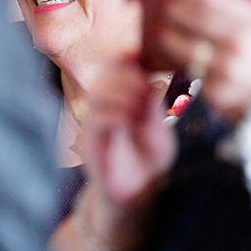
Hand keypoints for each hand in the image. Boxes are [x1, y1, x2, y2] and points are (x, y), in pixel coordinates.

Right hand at [73, 56, 178, 239]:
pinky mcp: (92, 144)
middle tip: (148, 89)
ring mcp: (96, 122)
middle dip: (129, 75)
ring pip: (98, 92)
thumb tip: (148, 79)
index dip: (130, 58)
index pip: (117, 62)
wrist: (138, 193)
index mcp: (122, 95)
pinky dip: (118, 116)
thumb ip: (153, 104)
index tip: (152, 67)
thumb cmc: (151, 157)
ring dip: (123, 94)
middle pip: (106, 72)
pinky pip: (98, 120)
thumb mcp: (159, 126)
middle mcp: (105, 105)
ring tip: (142, 108)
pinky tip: (133, 122)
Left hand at [158, 0, 250, 122]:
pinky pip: (190, 74)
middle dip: (171, 9)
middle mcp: (238, 46)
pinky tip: (175, 57)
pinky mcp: (217, 95)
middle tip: (165, 4)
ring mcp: (225, 72)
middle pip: (188, 18)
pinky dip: (180, 64)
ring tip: (162, 29)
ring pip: (181, 47)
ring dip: (166, 36)